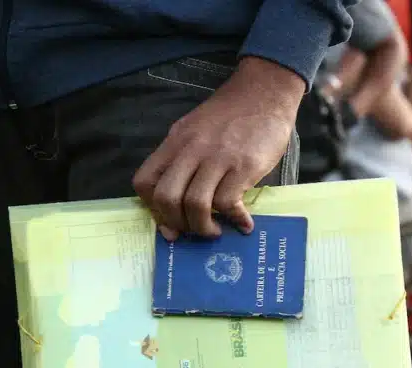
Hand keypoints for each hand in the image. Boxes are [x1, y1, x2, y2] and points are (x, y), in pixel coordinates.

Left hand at [133, 57, 303, 240]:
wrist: (265, 92)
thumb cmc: (233, 114)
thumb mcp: (197, 128)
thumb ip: (187, 156)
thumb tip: (186, 193)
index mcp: (175, 142)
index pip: (145, 181)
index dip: (153, 208)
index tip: (169, 220)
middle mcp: (191, 150)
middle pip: (167, 198)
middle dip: (177, 223)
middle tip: (192, 230)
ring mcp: (217, 158)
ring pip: (196, 204)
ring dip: (204, 227)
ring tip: (216, 230)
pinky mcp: (243, 166)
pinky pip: (229, 202)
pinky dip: (235, 219)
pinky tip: (243, 223)